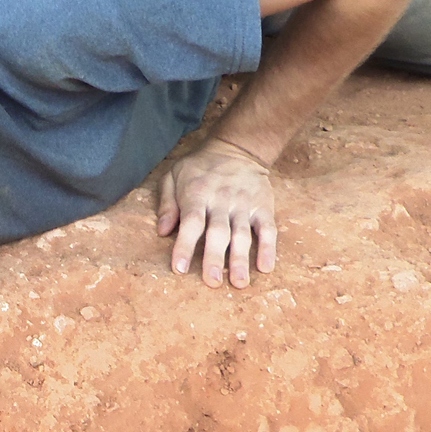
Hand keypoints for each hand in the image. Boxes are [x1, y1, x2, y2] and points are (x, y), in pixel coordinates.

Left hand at [157, 138, 278, 288]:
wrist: (239, 147)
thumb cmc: (200, 167)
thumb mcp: (174, 175)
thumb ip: (166, 203)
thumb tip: (161, 232)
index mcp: (197, 194)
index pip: (190, 222)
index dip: (184, 245)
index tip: (179, 269)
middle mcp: (221, 201)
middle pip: (217, 232)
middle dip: (214, 258)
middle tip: (212, 283)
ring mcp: (244, 205)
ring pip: (242, 234)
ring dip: (241, 259)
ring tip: (240, 283)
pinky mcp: (263, 207)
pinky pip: (267, 229)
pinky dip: (268, 248)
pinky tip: (265, 268)